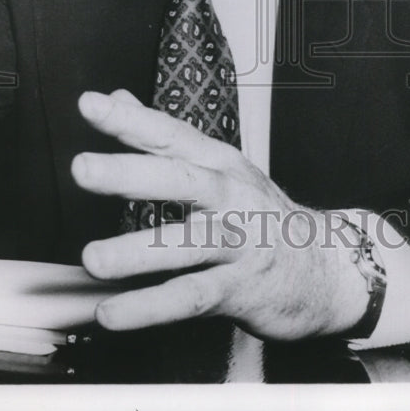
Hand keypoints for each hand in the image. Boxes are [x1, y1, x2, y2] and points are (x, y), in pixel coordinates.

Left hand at [71, 88, 369, 339]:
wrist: (325, 267)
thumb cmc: (259, 213)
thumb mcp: (219, 166)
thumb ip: (165, 136)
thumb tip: (118, 97)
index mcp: (220, 163)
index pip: (171, 135)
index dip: (131, 120)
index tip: (90, 104)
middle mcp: (229, 196)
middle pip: (180, 180)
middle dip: (130, 173)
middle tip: (84, 168)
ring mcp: (236, 242)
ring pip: (185, 243)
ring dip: (136, 251)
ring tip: (93, 260)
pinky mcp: (239, 289)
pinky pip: (189, 297)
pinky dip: (149, 308)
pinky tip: (111, 313)